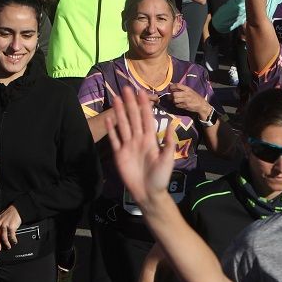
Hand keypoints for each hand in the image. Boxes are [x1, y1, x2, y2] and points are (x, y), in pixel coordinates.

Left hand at [0, 205, 22, 251]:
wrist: (17, 209)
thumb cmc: (9, 213)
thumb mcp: (0, 217)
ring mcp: (5, 225)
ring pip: (4, 238)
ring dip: (6, 243)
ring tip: (8, 247)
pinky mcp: (11, 227)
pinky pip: (11, 236)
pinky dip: (13, 240)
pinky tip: (14, 241)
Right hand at [107, 87, 177, 208]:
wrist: (148, 193)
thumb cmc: (160, 177)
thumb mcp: (167, 159)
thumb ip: (168, 143)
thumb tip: (172, 124)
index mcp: (150, 139)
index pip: (146, 117)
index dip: (144, 105)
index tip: (141, 92)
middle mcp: (138, 139)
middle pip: (133, 117)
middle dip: (130, 103)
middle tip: (126, 88)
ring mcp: (128, 146)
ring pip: (123, 125)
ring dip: (119, 112)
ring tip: (115, 98)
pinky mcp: (119, 155)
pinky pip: (115, 140)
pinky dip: (112, 130)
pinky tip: (109, 120)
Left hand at [168, 82, 211, 118]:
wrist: (201, 104)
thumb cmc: (194, 96)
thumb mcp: (189, 90)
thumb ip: (180, 88)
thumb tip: (170, 84)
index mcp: (187, 89)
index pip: (178, 85)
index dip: (172, 86)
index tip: (170, 88)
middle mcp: (186, 94)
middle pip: (174, 94)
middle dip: (171, 95)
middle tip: (171, 95)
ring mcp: (185, 100)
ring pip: (175, 100)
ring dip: (173, 100)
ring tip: (175, 100)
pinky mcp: (185, 106)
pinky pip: (177, 105)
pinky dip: (176, 104)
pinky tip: (179, 103)